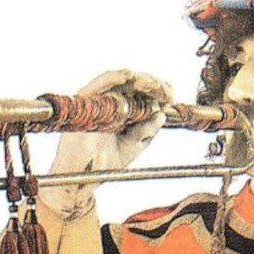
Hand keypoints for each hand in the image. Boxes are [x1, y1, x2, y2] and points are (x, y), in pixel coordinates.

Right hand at [45, 69, 171, 215]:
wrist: (83, 177)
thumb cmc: (104, 163)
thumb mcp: (134, 147)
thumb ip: (147, 131)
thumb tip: (161, 115)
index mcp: (124, 111)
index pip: (142, 95)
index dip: (158, 92)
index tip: (171, 97)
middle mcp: (112, 102)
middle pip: (135, 84)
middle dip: (154, 85)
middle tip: (167, 92)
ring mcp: (99, 99)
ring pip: (121, 80)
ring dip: (140, 79)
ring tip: (154, 85)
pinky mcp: (86, 100)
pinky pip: (101, 83)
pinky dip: (115, 77)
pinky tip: (129, 76)